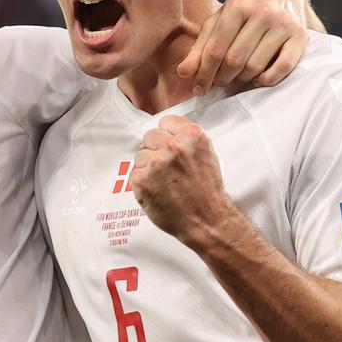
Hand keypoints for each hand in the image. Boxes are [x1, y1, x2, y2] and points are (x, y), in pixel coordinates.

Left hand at [130, 115, 227, 239]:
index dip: (166, 135)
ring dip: (147, 168)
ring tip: (164, 183)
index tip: (168, 145)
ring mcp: (156, 163)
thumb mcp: (207, 155)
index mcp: (192, 136)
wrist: (207, 220)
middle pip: (149, 136)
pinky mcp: (142, 180)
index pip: (165, 122)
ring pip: (140, 156)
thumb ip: (187, 139)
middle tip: (166, 168)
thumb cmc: (207, 192)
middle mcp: (174, 147)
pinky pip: (134, 174)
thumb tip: (168, 132)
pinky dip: (142, 184)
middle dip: (155, 150)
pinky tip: (158, 191)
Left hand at [177, 0, 307, 94]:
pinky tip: (257, 80)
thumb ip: (199, 48)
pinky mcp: (300, 36)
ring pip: (255, 66)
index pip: (215, 50)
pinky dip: (266, 80)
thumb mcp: (217, 23)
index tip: (199, 89)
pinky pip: (282, 68)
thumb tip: (183, 74)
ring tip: (236, 80)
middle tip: (219, 84)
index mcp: (237, 5)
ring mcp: (283, 23)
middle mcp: (262, 12)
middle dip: (222, 78)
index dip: (204, 74)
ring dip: (243, 81)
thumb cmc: (242, 13)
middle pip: (235, 61)